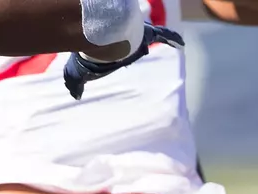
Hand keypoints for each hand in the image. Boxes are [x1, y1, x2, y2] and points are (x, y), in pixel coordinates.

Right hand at [64, 24, 184, 99]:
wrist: (99, 39)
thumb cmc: (88, 57)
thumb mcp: (77, 74)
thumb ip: (75, 84)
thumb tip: (75, 96)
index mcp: (110, 51)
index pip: (117, 54)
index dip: (120, 55)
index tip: (122, 58)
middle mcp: (124, 41)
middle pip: (133, 44)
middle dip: (136, 44)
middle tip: (139, 49)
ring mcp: (137, 35)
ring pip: (147, 36)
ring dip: (153, 38)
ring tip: (162, 46)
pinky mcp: (148, 32)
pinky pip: (164, 34)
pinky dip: (172, 37)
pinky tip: (181, 43)